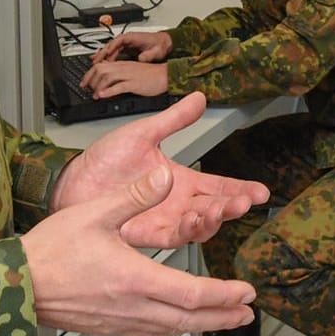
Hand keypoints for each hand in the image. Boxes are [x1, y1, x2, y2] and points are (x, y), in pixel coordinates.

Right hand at [25, 165, 258, 335]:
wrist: (17, 283)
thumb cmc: (50, 250)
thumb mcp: (95, 211)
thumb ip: (135, 196)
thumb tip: (164, 175)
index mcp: (134, 278)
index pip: (191, 294)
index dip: (223, 296)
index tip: (245, 293)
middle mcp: (132, 306)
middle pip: (189, 320)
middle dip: (223, 317)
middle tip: (247, 314)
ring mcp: (121, 320)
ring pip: (172, 329)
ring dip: (203, 325)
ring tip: (224, 319)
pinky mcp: (109, 325)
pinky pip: (152, 331)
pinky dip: (174, 327)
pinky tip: (178, 322)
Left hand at [53, 92, 269, 248]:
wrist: (73, 180)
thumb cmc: (104, 160)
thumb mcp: (144, 133)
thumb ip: (174, 120)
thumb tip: (200, 98)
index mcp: (181, 180)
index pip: (218, 186)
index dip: (240, 189)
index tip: (261, 191)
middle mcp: (176, 203)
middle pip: (214, 208)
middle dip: (233, 206)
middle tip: (245, 201)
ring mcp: (163, 220)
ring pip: (198, 226)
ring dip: (213, 219)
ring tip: (221, 208)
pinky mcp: (145, 233)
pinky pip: (172, 237)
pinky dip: (187, 231)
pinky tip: (195, 220)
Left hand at [84, 60, 169, 98]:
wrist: (165, 75)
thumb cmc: (150, 75)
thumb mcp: (132, 71)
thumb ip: (119, 73)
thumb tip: (107, 79)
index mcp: (121, 64)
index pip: (100, 65)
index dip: (89, 74)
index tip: (84, 83)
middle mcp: (123, 68)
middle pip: (100, 69)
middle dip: (90, 80)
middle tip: (87, 89)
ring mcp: (128, 75)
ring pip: (107, 77)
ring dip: (98, 86)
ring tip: (95, 95)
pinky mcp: (134, 83)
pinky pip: (119, 86)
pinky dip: (109, 91)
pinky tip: (103, 95)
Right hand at [91, 30, 173, 63]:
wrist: (165, 42)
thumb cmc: (160, 44)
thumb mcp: (156, 50)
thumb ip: (148, 55)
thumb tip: (141, 58)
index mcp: (132, 37)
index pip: (116, 42)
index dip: (108, 50)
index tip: (103, 57)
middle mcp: (127, 40)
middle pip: (110, 46)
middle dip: (102, 54)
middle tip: (94, 63)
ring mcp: (126, 44)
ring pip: (111, 50)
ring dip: (103, 57)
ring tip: (94, 65)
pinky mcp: (127, 49)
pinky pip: (114, 53)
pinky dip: (108, 58)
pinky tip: (102, 64)